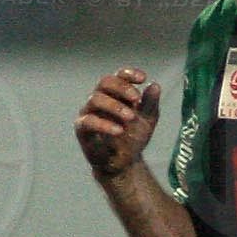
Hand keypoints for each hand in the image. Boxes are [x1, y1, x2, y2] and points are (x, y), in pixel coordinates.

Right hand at [76, 67, 161, 182]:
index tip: (143, 79)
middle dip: (122, 88)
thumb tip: (154, 85)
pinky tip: (119, 130)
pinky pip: (89, 121)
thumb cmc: (133, 137)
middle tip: (136, 99)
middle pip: (105, 82)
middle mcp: (100, 98)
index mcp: (116, 93)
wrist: (125, 162)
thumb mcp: (148, 119)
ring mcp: (89, 112)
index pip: (118, 75)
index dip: (129, 74)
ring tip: (131, 117)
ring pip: (95, 99)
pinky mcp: (82, 128)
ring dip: (115, 106)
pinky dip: (104, 124)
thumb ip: (150, 103)